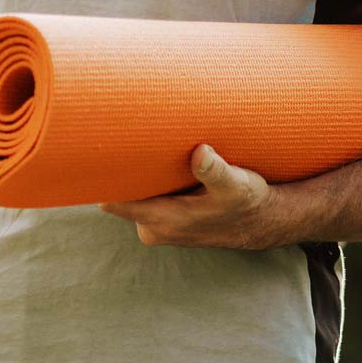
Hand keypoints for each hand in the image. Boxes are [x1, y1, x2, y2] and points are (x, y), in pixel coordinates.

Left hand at [100, 145, 285, 249]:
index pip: (113, 201)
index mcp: (161, 221)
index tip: (100, 149)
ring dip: (135, 174)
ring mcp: (155, 226)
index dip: (103, 177)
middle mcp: (152, 228)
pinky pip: (140, 197)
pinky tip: (154, 159)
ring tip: (141, 142)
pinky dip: (145, 180)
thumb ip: (216, 172)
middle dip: (119, 170)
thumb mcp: (238, 185)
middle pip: (117, 194)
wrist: (261, 222)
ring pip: (130, 194)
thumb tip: (200, 153)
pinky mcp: (161, 220)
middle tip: (123, 134)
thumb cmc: (247, 202)